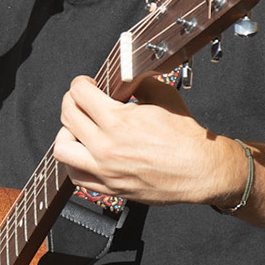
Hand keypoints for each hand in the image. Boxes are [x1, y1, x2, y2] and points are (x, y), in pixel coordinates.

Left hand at [53, 75, 239, 205]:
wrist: (202, 170)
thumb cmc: (187, 138)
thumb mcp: (164, 96)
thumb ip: (138, 82)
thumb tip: (124, 76)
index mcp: (118, 121)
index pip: (79, 94)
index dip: (81, 83)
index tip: (86, 84)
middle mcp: (106, 147)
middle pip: (67, 116)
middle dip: (72, 102)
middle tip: (81, 101)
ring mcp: (105, 170)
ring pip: (62, 149)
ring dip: (66, 133)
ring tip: (78, 129)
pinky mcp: (109, 187)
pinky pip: (75, 176)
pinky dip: (74, 162)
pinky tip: (84, 153)